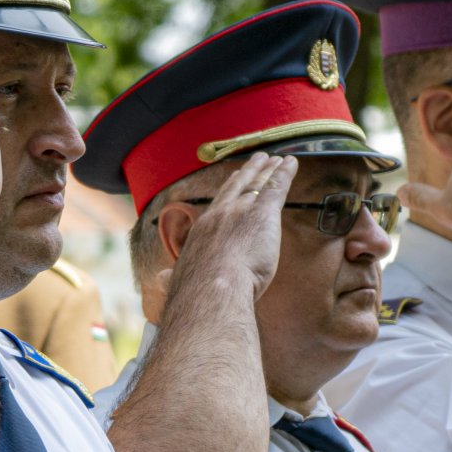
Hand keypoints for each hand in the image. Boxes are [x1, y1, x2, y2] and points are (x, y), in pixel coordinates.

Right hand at [166, 153, 293, 300]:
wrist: (213, 287)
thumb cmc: (198, 291)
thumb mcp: (181, 280)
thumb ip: (172, 278)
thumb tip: (160, 279)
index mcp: (204, 228)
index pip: (219, 203)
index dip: (229, 189)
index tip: (235, 177)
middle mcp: (222, 213)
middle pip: (238, 186)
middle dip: (249, 171)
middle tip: (259, 159)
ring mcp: (242, 209)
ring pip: (258, 183)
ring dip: (269, 169)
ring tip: (277, 159)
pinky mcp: (264, 213)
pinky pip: (276, 187)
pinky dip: (285, 173)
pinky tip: (291, 162)